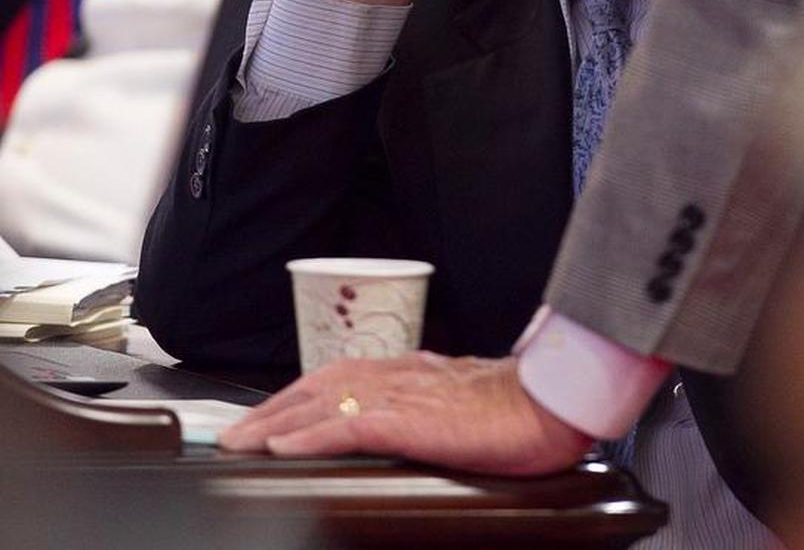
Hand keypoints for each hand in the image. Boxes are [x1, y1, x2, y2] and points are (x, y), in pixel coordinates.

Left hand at [219, 352, 590, 474]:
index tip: (268, 418)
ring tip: (241, 441)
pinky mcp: (413, 419)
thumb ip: (433, 415)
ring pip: (324, 399)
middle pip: (322, 384)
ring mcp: (405, 393)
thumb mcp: (466, 409)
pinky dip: (311, 432)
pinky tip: (283, 445)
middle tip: (232, 435)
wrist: (557, 398)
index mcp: (416, 372)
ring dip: (277, 419)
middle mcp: (403, 374)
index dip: (300, 397)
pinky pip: (349, 424)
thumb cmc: (524, 408)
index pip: (342, 377)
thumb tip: (415, 435)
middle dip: (274, 409)